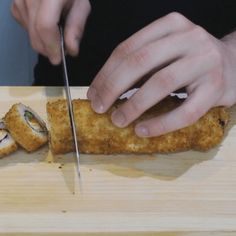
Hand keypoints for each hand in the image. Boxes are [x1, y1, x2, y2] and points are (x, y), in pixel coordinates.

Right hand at [11, 0, 90, 63]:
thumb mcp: (81, 6)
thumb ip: (76, 27)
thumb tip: (71, 50)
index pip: (45, 25)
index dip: (51, 46)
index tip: (58, 59)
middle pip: (35, 32)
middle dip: (47, 49)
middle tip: (59, 52)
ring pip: (29, 32)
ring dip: (42, 41)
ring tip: (55, 35)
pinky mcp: (15, 3)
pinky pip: (23, 26)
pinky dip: (34, 32)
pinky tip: (43, 26)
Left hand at [87, 12, 235, 136]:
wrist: (234, 64)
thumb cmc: (191, 61)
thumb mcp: (165, 52)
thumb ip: (140, 63)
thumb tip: (105, 88)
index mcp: (171, 26)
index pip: (128, 48)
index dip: (105, 73)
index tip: (93, 93)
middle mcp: (189, 38)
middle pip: (140, 62)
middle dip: (113, 87)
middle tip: (99, 107)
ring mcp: (205, 61)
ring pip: (161, 83)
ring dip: (134, 105)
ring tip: (117, 120)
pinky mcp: (217, 87)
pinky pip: (185, 111)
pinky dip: (161, 123)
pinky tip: (143, 130)